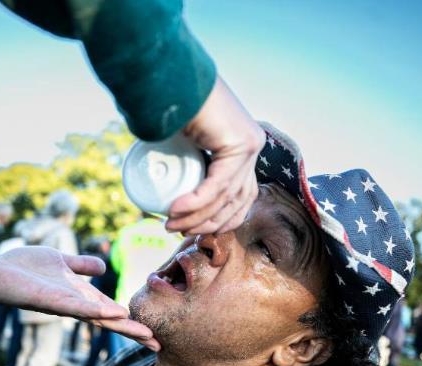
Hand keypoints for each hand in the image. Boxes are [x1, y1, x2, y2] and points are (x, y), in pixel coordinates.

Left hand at [0, 247, 158, 349]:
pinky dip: (98, 311)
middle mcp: (75, 305)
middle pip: (109, 321)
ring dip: (121, 326)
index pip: (111, 311)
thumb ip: (81, 265)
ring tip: (145, 334)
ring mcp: (64, 306)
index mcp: (80, 296)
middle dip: (132, 332)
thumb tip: (103, 268)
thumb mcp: (60, 261)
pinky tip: (115, 312)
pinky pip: (78, 308)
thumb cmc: (23, 268)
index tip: (153, 334)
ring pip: (98, 318)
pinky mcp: (51, 302)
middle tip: (158, 344)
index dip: (131, 322)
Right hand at [166, 77, 264, 234]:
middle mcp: (252, 146)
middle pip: (236, 200)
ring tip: (171, 224)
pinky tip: (177, 210)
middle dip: (207, 223)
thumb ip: (187, 161)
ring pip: (226, 196)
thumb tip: (169, 190)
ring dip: (196, 216)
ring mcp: (249, 144)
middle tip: (177, 230)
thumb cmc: (172, 107)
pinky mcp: (240, 143)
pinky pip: (218, 184)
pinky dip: (196, 201)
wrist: (174, 79)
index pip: (243, 196)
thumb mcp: (186, 142)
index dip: (223, 220)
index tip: (196, 230)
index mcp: (244, 147)